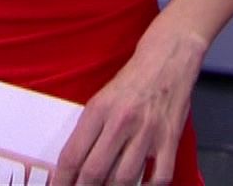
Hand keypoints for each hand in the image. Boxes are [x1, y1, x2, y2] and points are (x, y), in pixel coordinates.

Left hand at [53, 26, 204, 184]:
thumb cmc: (131, 82)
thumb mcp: (100, 100)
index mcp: (98, 110)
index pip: (72, 155)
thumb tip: (74, 166)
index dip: (62, 180)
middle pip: (94, 171)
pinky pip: (159, 177)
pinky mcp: (170, 139)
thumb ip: (88, 131)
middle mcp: (121, 122)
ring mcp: (147, 132)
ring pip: (124, 179)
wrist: (167, 59)